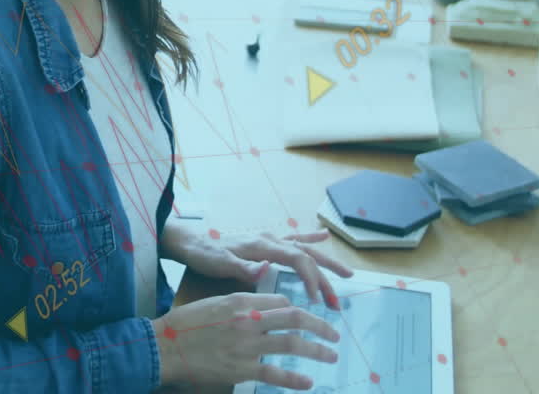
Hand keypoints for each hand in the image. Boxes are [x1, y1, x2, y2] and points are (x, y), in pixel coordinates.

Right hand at [153, 292, 339, 389]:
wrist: (164, 347)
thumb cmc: (185, 324)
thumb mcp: (214, 303)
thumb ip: (241, 303)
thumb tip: (263, 305)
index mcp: (241, 301)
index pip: (280, 301)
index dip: (297, 309)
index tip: (306, 318)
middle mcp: (248, 320)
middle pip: (294, 318)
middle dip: (319, 325)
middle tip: (334, 332)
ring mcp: (247, 346)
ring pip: (292, 344)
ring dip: (316, 350)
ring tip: (330, 354)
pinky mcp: (242, 369)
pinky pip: (276, 374)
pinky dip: (295, 379)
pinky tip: (308, 382)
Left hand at [179, 229, 353, 308]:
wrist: (191, 243)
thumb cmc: (204, 256)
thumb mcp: (220, 264)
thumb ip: (243, 267)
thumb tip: (266, 268)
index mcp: (262, 246)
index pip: (297, 259)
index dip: (311, 278)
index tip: (318, 300)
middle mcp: (270, 239)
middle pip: (306, 256)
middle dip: (325, 277)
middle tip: (338, 301)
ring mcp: (268, 239)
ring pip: (304, 249)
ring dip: (325, 263)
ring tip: (347, 274)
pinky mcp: (264, 242)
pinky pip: (292, 240)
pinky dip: (309, 239)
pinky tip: (323, 236)